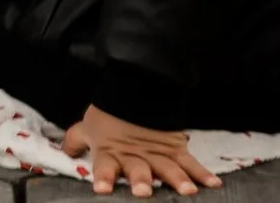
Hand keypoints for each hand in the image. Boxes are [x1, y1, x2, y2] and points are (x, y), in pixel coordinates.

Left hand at [63, 108, 220, 195]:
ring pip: (168, 168)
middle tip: (144, 190)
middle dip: (141, 180)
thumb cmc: (110, 113)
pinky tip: (213, 185)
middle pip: (138, 170)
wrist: (135, 87)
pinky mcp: (175, 149)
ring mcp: (157, 154)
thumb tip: (65, 151)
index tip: (101, 189)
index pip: (104, 167)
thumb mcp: (89, 126)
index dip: (103, 177)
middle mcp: (135, 157)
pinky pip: (190, 162)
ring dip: (177, 180)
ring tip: (186, 191)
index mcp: (111, 153)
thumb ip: (77, 141)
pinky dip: (202, 173)